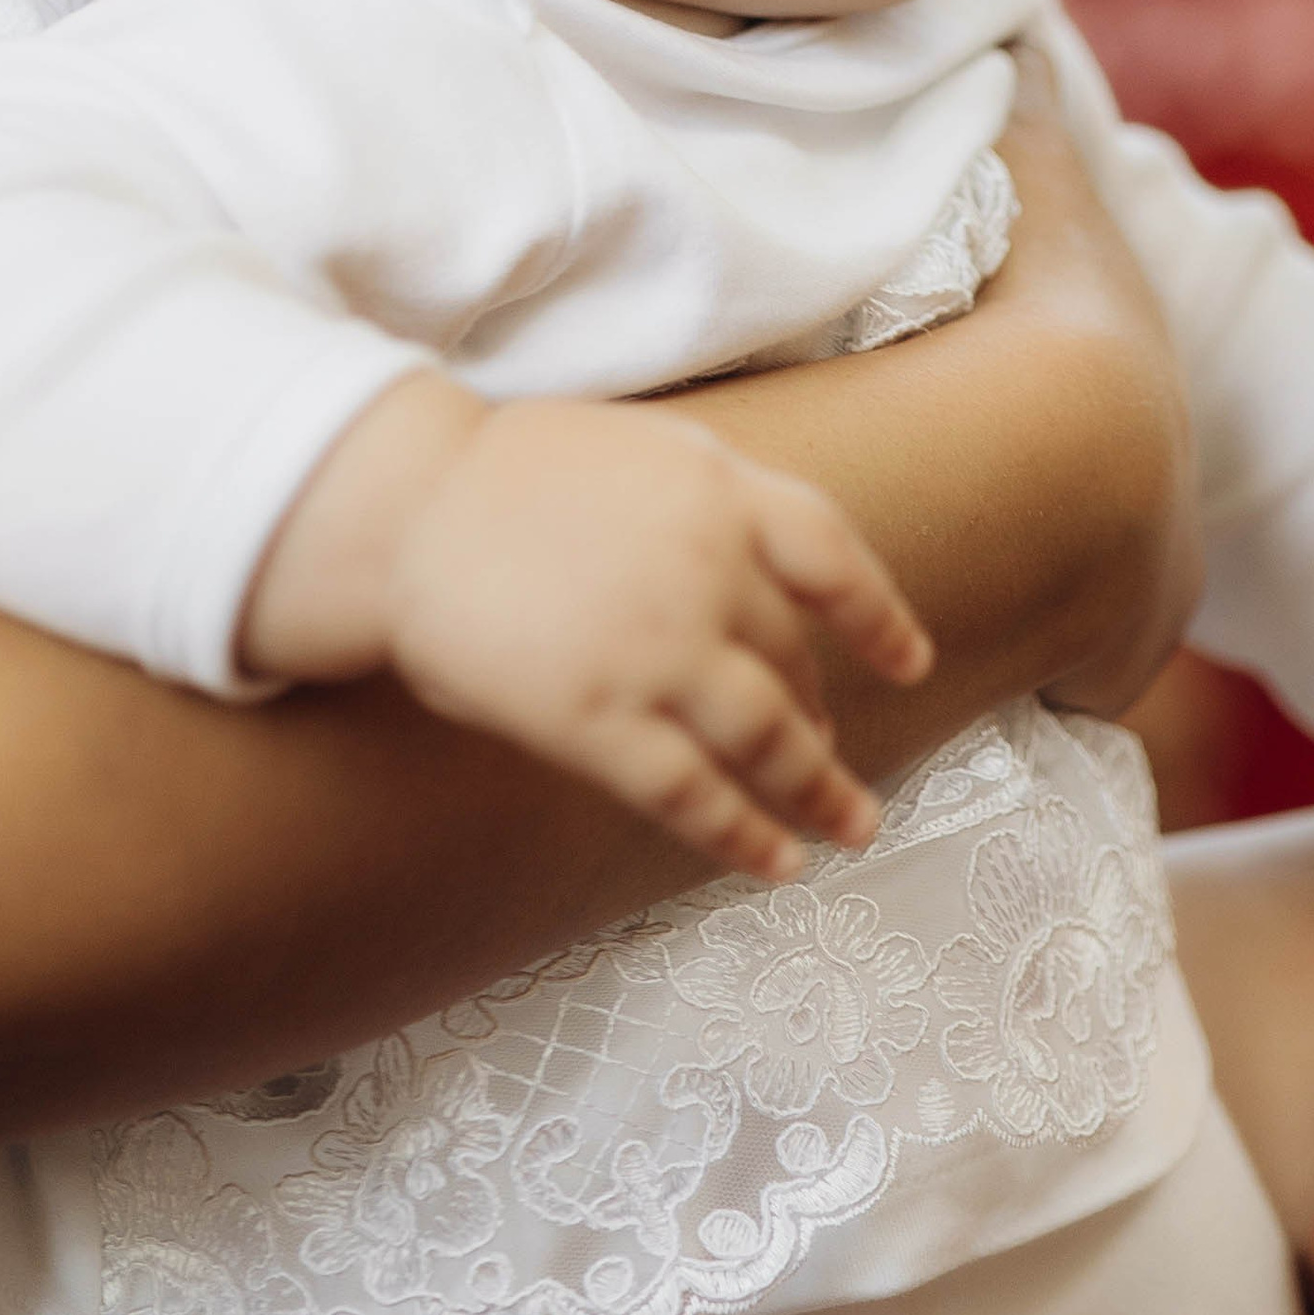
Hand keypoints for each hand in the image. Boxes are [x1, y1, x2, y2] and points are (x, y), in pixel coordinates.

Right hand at [245, 381, 933, 883]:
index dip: (880, 616)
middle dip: (819, 715)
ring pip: (768, 738)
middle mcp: (705, 570)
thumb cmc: (506, 476)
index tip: (911, 662)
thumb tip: (773, 579)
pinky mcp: (598, 721)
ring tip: (852, 828)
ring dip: (819, 792)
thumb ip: (713, 506)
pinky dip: (745, 835)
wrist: (402, 510)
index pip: (833, 557)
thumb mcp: (638, 451)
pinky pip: (693, 795)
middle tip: (833, 755)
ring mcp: (655, 650)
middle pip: (791, 659)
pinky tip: (777, 863)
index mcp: (718, 489)